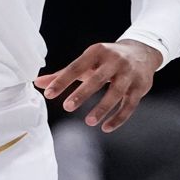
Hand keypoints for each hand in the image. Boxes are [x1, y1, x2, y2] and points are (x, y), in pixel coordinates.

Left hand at [33, 39, 159, 131]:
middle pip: (98, 78)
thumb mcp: (86, 62)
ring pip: (116, 92)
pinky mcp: (140, 87)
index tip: (48, 94)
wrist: (142, 52)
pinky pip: (130, 105)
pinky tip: (106, 127)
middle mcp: (114, 61)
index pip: (76, 66)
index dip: (62, 81)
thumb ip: (63, 74)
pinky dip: (118, 118)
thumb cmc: (106, 60)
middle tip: (67, 107)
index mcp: (97, 52)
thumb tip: (37, 83)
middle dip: (82, 93)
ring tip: (89, 122)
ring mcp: (129, 74)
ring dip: (103, 108)